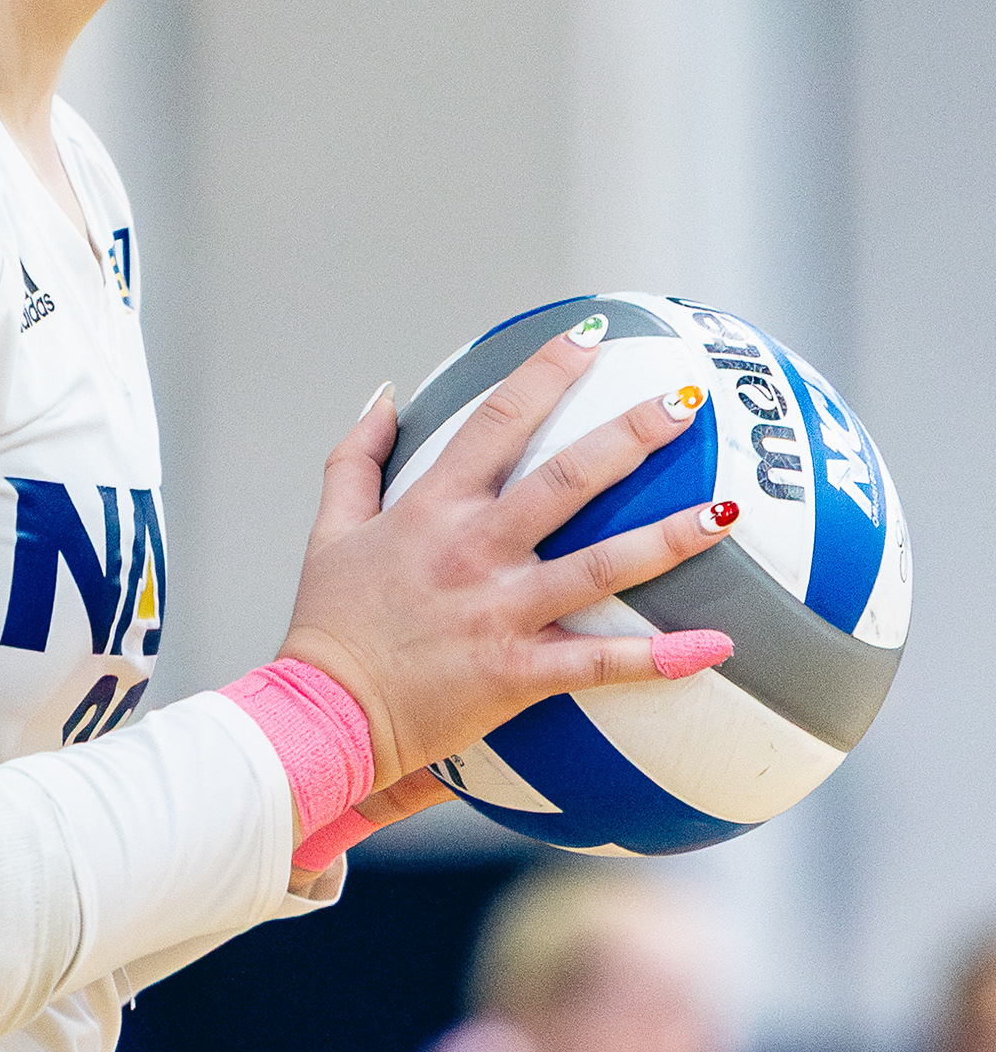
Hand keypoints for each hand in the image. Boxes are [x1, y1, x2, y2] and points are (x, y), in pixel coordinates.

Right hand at [281, 326, 731, 793]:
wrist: (325, 715)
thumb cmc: (330, 623)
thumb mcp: (330, 529)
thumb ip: (355, 457)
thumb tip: (384, 395)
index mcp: (432, 508)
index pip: (498, 419)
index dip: (547, 371)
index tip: (590, 336)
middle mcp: (475, 550)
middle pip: (567, 478)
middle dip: (631, 434)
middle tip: (685, 402)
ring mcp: (501, 611)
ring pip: (601, 565)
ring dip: (668, 536)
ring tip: (726, 509)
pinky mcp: (518, 673)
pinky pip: (599, 663)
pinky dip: (660, 658)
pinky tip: (714, 646)